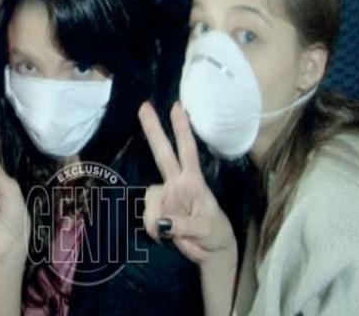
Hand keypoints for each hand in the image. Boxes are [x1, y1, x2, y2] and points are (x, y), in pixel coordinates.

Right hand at [138, 102, 236, 265]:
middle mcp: (176, 184)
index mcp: (193, 182)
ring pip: (149, 196)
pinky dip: (153, 228)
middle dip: (153, 129)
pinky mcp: (157, 211)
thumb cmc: (214, 234)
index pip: (187, 152)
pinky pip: (147, 216)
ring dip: (155, 217)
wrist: (210, 252)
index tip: (177, 107)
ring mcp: (165, 196)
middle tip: (144, 106)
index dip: (182, 131)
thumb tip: (162, 224)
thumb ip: (184, 226)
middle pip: (162, 153)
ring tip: (172, 235)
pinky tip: (165, 236)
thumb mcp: (206, 230)